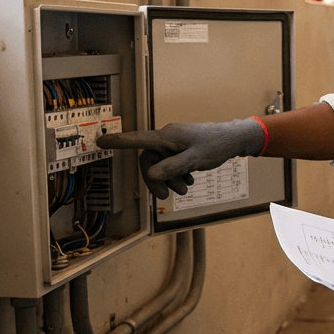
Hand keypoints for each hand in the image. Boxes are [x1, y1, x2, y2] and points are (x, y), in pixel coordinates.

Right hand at [96, 118, 266, 199]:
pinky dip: (177, 175)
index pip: (138, 139)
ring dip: (170, 180)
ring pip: (161, 165)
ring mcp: (174, 144)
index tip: (100, 141)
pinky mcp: (181, 149)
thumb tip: (151, 174)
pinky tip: (190, 181)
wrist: (233, 140)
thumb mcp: (194, 160)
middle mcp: (167, 138)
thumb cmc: (216, 146)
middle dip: (156, 180)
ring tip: (187, 187)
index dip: (119, 141)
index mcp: (167, 137)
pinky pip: (170, 164)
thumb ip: (172, 168)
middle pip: (149, 161)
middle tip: (166, 196)